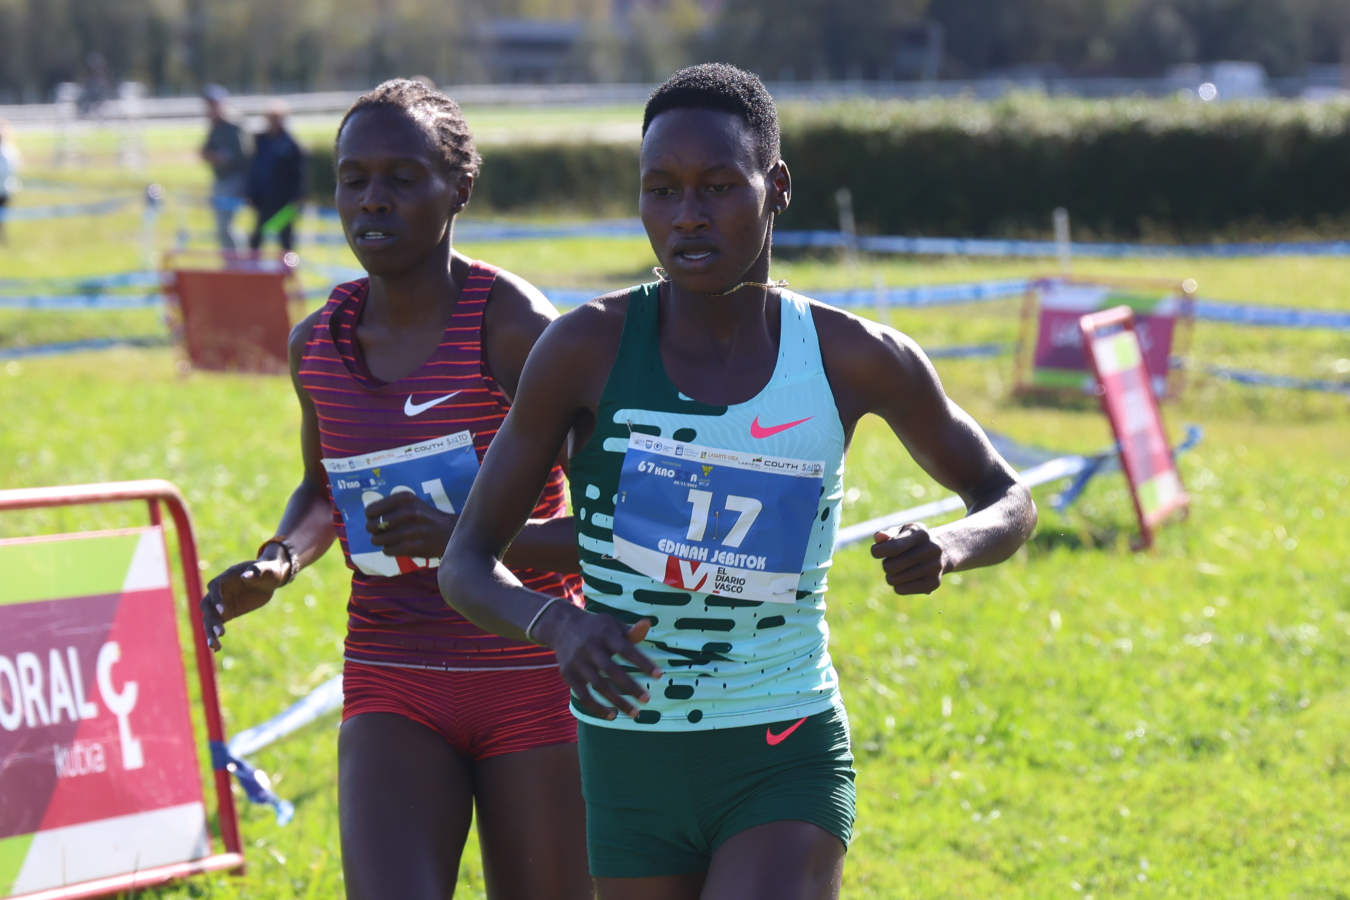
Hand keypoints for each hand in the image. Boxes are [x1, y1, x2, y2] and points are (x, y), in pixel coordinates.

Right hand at [201, 556, 288, 651]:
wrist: (268, 579)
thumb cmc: (268, 570)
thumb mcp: (267, 569)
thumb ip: (256, 571)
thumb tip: (246, 576)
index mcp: (227, 577)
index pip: (215, 587)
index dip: (217, 599)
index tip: (223, 611)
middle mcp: (220, 590)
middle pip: (208, 605)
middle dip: (212, 618)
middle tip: (221, 632)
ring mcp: (221, 602)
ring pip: (209, 617)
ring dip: (209, 631)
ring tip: (214, 645)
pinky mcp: (226, 612)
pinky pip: (216, 624)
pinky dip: (214, 636)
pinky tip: (217, 648)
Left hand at [365, 492, 455, 559]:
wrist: (450, 531)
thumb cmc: (425, 517)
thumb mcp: (412, 502)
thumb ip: (391, 504)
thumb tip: (368, 515)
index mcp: (405, 498)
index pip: (372, 509)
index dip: (370, 516)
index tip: (375, 518)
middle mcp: (409, 512)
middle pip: (373, 525)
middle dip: (373, 530)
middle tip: (379, 531)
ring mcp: (411, 530)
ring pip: (378, 539)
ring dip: (380, 541)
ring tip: (388, 539)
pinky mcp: (414, 547)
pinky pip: (388, 550)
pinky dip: (389, 550)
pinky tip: (396, 546)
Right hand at [538, 607, 662, 720]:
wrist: (562, 626)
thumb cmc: (596, 628)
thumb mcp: (612, 624)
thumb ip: (630, 631)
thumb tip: (647, 625)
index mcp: (604, 634)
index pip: (626, 650)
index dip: (642, 663)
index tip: (659, 675)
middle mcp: (589, 648)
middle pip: (611, 670)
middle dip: (630, 686)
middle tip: (647, 700)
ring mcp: (577, 662)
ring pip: (598, 686)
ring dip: (617, 701)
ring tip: (635, 713)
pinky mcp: (568, 675)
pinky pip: (583, 695)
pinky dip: (597, 708)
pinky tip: (612, 715)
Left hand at [871, 523, 946, 594]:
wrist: (940, 553)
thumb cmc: (911, 540)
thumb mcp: (900, 532)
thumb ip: (887, 534)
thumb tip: (878, 537)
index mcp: (921, 533)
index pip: (893, 547)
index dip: (877, 551)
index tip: (876, 551)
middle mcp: (932, 549)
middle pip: (891, 566)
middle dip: (885, 565)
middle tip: (891, 561)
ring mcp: (935, 567)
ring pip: (894, 579)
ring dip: (890, 576)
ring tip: (899, 570)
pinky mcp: (934, 583)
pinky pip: (901, 589)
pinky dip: (897, 586)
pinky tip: (904, 579)